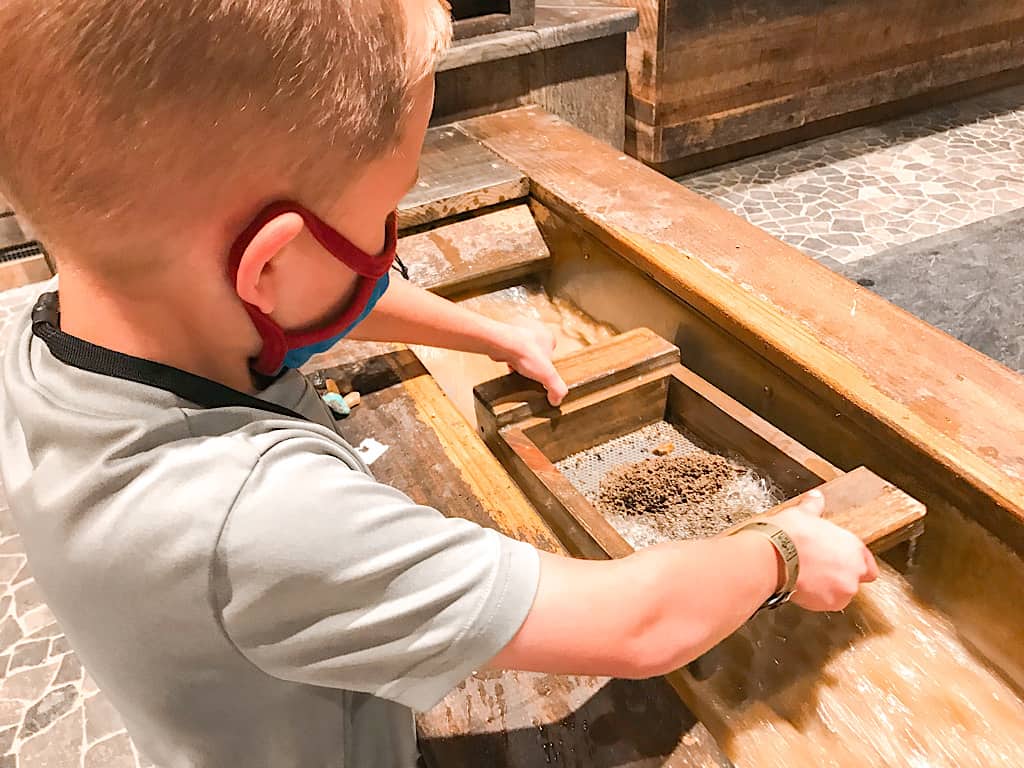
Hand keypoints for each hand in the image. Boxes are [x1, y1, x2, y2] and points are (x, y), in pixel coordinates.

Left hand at [491, 321, 568, 406]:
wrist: (502, 343)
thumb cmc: (525, 351)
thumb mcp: (548, 375)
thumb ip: (557, 389)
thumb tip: (557, 399)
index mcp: (548, 336)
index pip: (551, 354)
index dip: (545, 367)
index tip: (541, 376)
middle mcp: (534, 330)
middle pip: (534, 352)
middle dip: (530, 363)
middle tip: (528, 373)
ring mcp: (518, 331)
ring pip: (520, 350)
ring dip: (518, 361)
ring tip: (516, 370)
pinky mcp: (504, 335)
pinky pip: (508, 349)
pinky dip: (507, 358)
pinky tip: (507, 365)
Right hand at [770, 490, 878, 611]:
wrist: (773, 556)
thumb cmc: (789, 535)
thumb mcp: (802, 514)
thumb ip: (813, 507)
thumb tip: (815, 498)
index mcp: (853, 547)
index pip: (868, 563)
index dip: (854, 562)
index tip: (840, 560)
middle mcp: (854, 571)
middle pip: (854, 579)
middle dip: (839, 575)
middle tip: (819, 567)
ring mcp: (842, 590)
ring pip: (839, 593)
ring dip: (828, 588)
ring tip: (807, 577)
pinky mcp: (828, 604)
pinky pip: (825, 603)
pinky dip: (815, 597)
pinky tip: (801, 585)